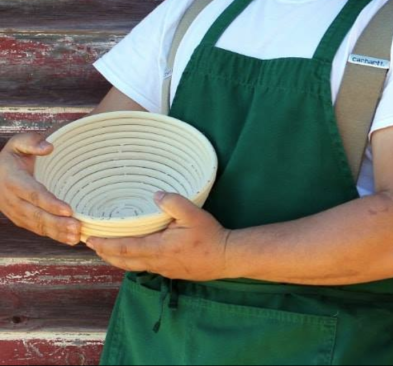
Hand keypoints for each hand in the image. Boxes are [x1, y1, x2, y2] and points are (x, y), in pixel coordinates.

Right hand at [0, 133, 80, 244]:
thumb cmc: (13, 155)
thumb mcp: (19, 143)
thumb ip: (32, 142)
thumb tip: (48, 147)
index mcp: (13, 180)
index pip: (32, 194)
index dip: (50, 203)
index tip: (68, 210)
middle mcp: (12, 199)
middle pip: (35, 214)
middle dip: (57, 223)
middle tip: (77, 227)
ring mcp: (15, 211)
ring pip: (36, 225)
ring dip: (56, 233)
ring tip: (76, 236)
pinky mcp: (20, 218)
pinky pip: (36, 229)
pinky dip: (52, 235)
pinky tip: (70, 239)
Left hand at [87, 192, 231, 280]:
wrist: (227, 257)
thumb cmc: (210, 236)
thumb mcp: (194, 215)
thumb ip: (174, 203)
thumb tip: (156, 195)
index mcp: (158, 248)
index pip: (125, 248)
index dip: (106, 244)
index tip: (91, 239)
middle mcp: (156, 262)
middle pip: (123, 261)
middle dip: (106, 253)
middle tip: (92, 245)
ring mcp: (163, 269)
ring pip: (133, 267)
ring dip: (117, 259)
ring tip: (107, 251)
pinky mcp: (171, 272)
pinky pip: (145, 267)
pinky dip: (132, 261)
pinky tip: (134, 255)